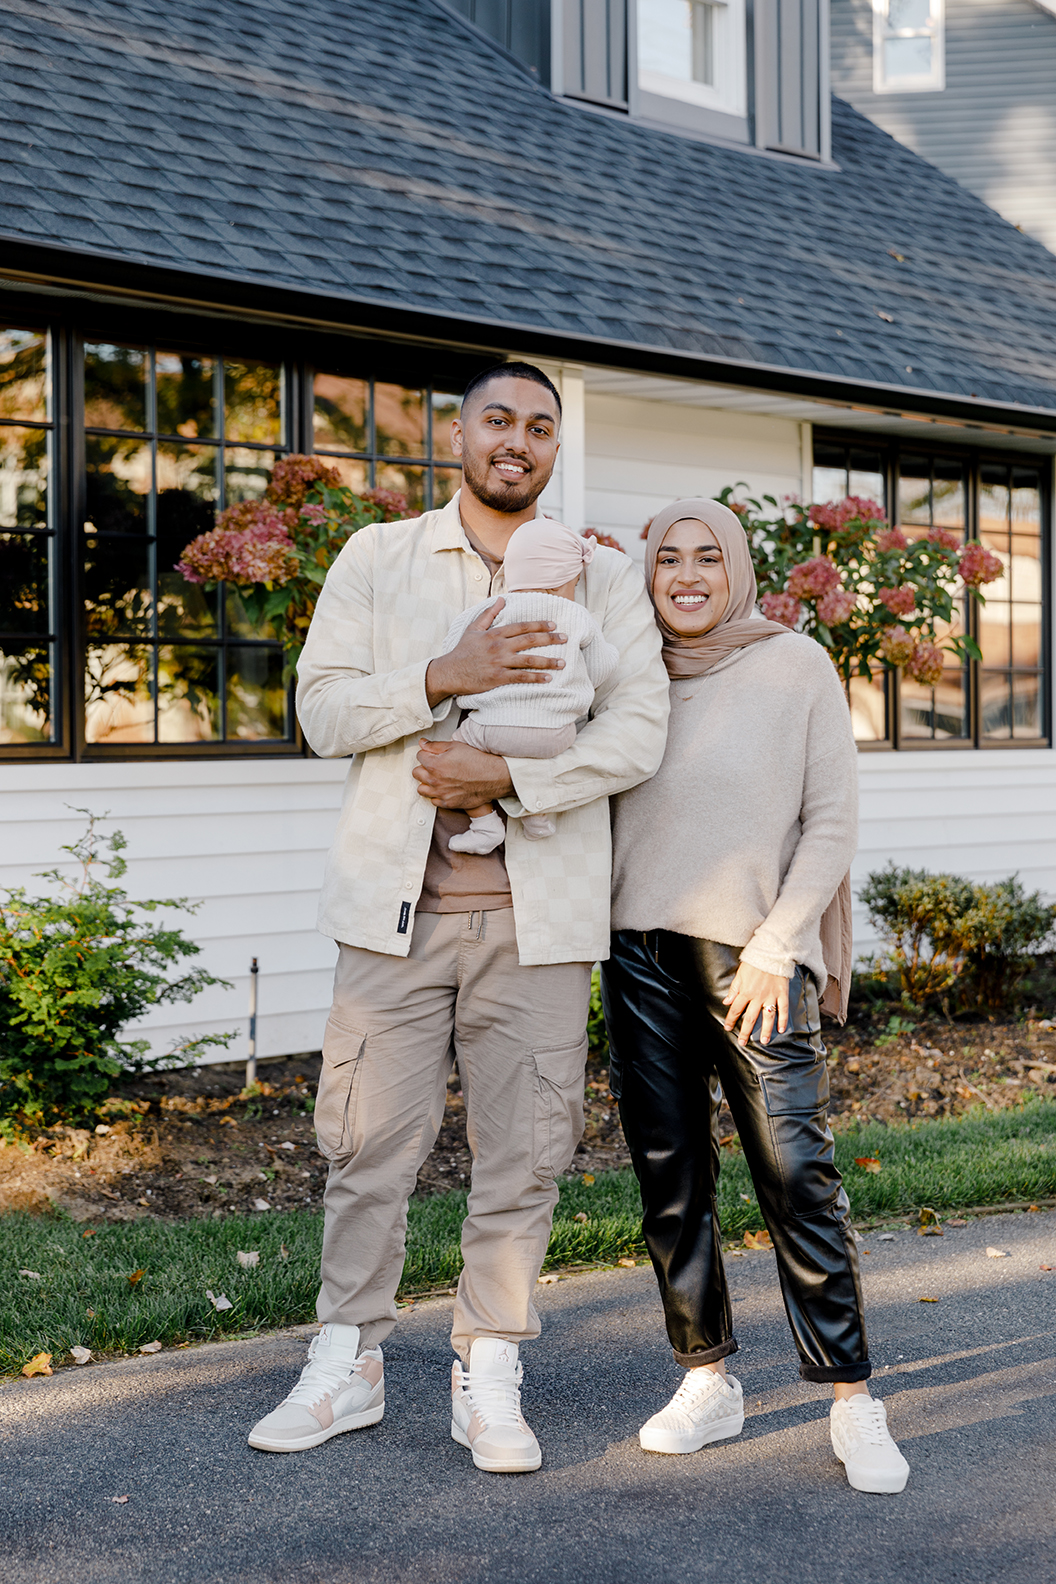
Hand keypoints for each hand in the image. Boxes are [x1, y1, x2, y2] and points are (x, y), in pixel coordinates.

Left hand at [412, 740, 513, 807]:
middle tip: (434, 765)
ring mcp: (441, 793)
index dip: (427, 753)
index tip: (433, 754)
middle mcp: (435, 780)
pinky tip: (444, 789)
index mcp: (434, 765)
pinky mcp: (448, 803)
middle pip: (416, 773)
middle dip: (423, 767)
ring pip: (421, 789)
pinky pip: (434, 801)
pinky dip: (437, 795)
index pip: (419, 756)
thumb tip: (423, 743)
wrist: (493, 777)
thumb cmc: (477, 761)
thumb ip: (435, 745)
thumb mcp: (456, 746)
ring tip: (436, 778)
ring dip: (426, 783)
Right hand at [425, 599, 565, 707]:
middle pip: (530, 640)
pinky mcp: (498, 678)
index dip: (539, 625)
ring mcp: (500, 662)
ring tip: (562, 662)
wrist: (449, 672)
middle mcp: (499, 646)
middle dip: (550, 639)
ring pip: (529, 660)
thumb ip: (489, 614)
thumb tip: (502, 599)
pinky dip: (536, 677)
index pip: (522, 626)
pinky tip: (548, 678)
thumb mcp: (473, 628)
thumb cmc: (462, 650)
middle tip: (565, 638)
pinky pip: (521, 677)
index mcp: (495, 633)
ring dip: (548, 661)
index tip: (553, 625)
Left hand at [722, 962, 789, 1046]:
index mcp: (745, 991)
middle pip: (750, 1018)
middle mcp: (758, 996)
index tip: (728, 1028)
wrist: (771, 952)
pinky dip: (783, 1020)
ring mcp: (771, 996)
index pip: (735, 1009)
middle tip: (743, 1042)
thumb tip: (726, 1002)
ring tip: (764, 1041)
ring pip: (768, 1017)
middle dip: (746, 1031)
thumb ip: (734, 989)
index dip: (731, 1020)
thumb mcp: (740, 974)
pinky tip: (781, 1029)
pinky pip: (783, 1009)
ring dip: (765, 1031)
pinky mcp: (782, 993)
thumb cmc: (754, 962)